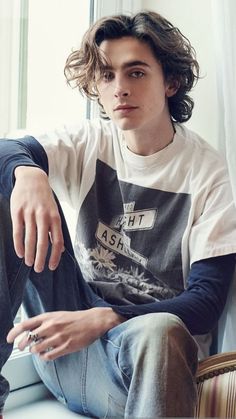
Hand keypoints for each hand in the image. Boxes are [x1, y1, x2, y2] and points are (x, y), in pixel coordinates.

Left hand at [7, 308, 124, 359]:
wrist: (93, 321)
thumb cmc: (74, 319)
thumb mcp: (57, 316)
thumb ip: (43, 322)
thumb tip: (29, 332)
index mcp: (49, 317)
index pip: (26, 324)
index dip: (14, 332)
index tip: (8, 339)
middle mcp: (52, 326)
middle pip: (29, 339)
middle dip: (24, 345)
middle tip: (24, 347)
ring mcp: (59, 337)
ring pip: (37, 349)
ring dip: (35, 351)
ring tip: (38, 350)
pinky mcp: (66, 346)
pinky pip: (48, 356)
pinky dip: (44, 357)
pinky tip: (46, 354)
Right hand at [10, 166, 63, 271]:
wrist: (32, 178)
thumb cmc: (45, 199)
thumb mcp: (54, 212)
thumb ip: (56, 230)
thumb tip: (60, 250)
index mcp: (55, 218)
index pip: (57, 241)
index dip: (55, 256)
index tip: (51, 267)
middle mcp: (43, 216)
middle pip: (43, 242)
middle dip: (41, 259)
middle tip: (38, 269)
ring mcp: (30, 214)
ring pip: (29, 239)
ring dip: (29, 254)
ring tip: (29, 263)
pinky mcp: (17, 212)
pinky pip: (18, 232)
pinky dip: (18, 245)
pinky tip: (19, 253)